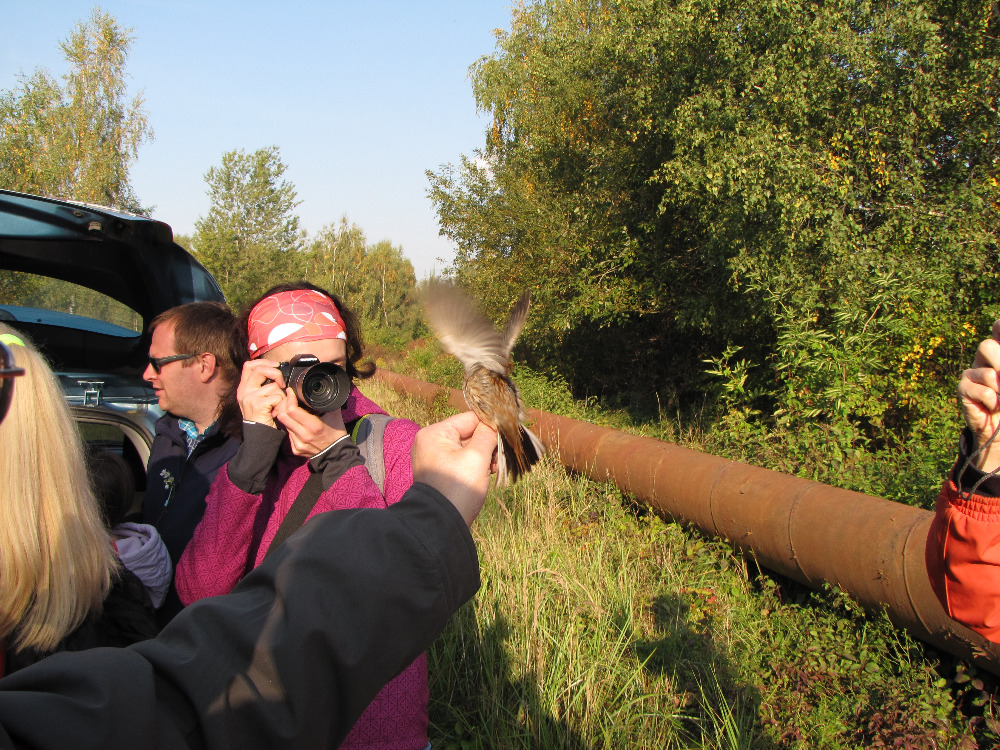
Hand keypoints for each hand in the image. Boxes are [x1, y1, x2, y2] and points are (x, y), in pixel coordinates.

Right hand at [237, 359, 286, 426]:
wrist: (258, 434)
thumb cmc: (262, 416)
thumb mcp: (258, 398)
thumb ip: (262, 385)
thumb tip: (276, 370)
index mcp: (243, 387)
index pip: (249, 365)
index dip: (264, 362)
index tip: (276, 365)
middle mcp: (244, 391)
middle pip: (260, 369)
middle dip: (276, 374)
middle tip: (282, 384)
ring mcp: (249, 397)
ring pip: (273, 386)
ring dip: (281, 397)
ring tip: (276, 407)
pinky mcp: (257, 404)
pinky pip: (277, 397)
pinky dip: (281, 405)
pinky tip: (275, 412)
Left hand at [273, 388, 347, 457]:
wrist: (336, 455)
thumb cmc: (336, 434)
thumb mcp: (335, 416)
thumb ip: (328, 403)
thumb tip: (327, 390)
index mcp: (314, 426)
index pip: (292, 410)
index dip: (289, 399)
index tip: (290, 392)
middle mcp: (304, 436)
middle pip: (283, 416)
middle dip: (283, 404)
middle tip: (287, 398)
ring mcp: (298, 444)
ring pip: (284, 424)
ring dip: (285, 415)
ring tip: (290, 408)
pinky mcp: (295, 449)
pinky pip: (288, 434)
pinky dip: (290, 425)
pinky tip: (294, 422)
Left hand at [411, 411, 497, 525]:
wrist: (442, 525)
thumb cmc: (457, 489)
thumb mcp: (476, 458)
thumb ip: (487, 435)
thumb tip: (496, 423)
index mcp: (434, 434)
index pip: (469, 419)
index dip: (490, 425)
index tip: (508, 433)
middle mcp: (432, 443)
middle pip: (469, 433)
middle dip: (488, 444)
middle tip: (501, 456)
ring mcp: (436, 459)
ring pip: (468, 448)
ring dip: (485, 456)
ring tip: (494, 468)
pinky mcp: (443, 473)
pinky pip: (463, 461)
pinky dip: (477, 465)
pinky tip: (489, 473)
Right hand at [959, 319, 999, 471]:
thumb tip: (996, 373)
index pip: (997, 328)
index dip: (999, 327)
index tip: (999, 328)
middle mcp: (986, 359)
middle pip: (988, 346)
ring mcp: (973, 373)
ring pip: (986, 371)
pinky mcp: (963, 388)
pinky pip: (980, 389)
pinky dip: (992, 400)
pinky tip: (993, 406)